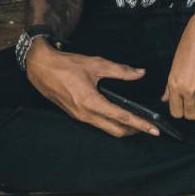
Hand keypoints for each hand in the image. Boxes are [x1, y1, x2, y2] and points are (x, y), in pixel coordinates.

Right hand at [25, 42, 159, 137]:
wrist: (40, 68)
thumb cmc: (66, 65)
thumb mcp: (96, 64)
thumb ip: (120, 71)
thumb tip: (139, 73)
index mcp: (91, 102)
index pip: (121, 117)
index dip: (140, 124)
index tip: (154, 129)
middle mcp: (85, 114)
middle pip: (115, 130)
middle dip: (134, 131)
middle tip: (150, 128)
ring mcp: (80, 116)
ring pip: (106, 129)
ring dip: (123, 129)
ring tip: (138, 123)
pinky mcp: (76, 114)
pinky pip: (98, 124)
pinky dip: (111, 123)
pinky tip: (119, 116)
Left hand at [163, 11, 194, 120]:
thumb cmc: (192, 41)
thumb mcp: (175, 62)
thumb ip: (170, 84)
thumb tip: (166, 98)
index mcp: (176, 83)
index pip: (176, 112)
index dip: (180, 110)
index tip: (184, 105)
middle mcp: (190, 88)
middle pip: (191, 114)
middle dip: (193, 109)